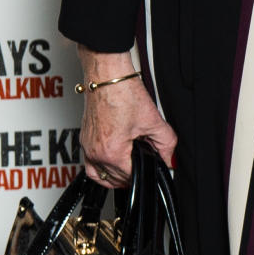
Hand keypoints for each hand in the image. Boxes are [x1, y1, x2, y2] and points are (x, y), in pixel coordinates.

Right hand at [77, 49, 177, 187]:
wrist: (107, 75)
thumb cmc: (123, 92)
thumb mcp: (153, 120)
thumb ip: (166, 143)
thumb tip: (168, 159)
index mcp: (111, 152)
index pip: (130, 177)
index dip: (145, 172)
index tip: (151, 163)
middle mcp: (95, 153)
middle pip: (115, 179)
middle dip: (132, 171)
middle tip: (144, 156)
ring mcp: (87, 147)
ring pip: (101, 176)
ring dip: (116, 175)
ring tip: (131, 164)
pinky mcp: (84, 139)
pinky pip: (90, 165)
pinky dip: (101, 168)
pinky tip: (113, 162)